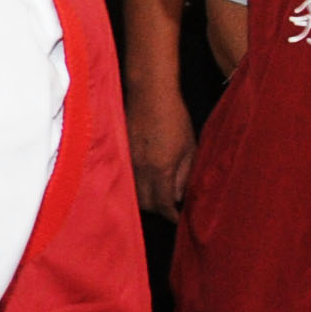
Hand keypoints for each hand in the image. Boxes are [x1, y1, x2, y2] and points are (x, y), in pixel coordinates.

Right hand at [128, 79, 196, 219]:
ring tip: (157, 194)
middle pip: (145, 204)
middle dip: (158, 209)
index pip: (163, 204)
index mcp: (161, 168)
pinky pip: (126, 178)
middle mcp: (141, 168)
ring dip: (145, 198)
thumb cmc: (174, 117)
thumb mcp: (189, 146)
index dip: (171, 215)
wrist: (150, 94)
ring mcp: (128, 161)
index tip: (178, 218)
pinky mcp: (120, 153)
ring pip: (133, 193)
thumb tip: (180, 194)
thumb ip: (185, 173)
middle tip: (169, 206)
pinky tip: (144, 179)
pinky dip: (135, 185)